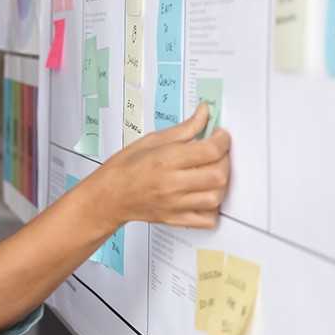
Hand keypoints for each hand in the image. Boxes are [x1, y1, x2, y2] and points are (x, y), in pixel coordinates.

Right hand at [85, 103, 230, 228]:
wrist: (109, 196)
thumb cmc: (124, 168)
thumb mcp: (152, 140)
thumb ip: (184, 129)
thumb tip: (203, 114)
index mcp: (166, 160)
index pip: (210, 150)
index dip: (222, 140)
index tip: (219, 136)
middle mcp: (172, 183)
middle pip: (218, 174)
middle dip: (224, 160)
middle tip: (217, 153)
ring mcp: (175, 204)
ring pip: (216, 197)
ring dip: (221, 183)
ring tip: (211, 173)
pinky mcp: (176, 219)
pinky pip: (207, 219)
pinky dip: (213, 208)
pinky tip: (205, 195)